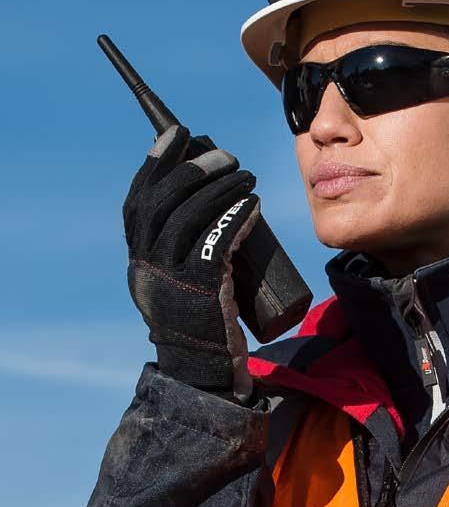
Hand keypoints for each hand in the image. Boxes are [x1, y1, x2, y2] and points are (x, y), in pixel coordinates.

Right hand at [123, 125, 259, 394]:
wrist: (205, 370)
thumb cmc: (204, 322)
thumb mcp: (182, 281)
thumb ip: (183, 250)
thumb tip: (208, 200)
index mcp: (139, 261)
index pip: (139, 203)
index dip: (156, 164)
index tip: (178, 135)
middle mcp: (147, 267)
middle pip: (162, 203)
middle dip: (193, 170)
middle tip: (225, 155)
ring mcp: (171, 279)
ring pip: (188, 218)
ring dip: (220, 188)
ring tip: (247, 175)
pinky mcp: (200, 291)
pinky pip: (215, 242)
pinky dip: (234, 216)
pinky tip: (252, 203)